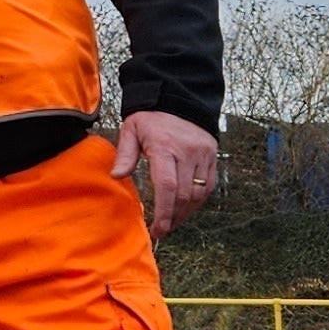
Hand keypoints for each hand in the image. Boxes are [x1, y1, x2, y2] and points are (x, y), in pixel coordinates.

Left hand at [109, 110, 218, 238]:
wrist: (178, 98)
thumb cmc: (150, 117)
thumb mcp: (131, 129)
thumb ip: (125, 154)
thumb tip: (116, 176)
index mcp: (164, 146)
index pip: (167, 186)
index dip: (164, 212)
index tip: (157, 229)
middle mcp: (188, 152)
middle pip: (184, 195)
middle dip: (173, 218)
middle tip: (161, 231)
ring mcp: (203, 154)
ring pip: (199, 194)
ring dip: (186, 213)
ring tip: (172, 223)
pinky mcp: (212, 156)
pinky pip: (209, 186)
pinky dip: (198, 201)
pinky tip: (185, 208)